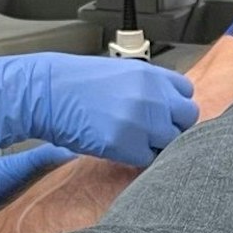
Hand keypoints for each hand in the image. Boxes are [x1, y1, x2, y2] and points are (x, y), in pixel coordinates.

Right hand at [0, 53, 196, 170]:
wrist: (45, 93)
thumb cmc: (76, 82)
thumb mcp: (119, 73)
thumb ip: (147, 87)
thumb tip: (165, 105)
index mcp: (151, 74)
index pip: (187, 92)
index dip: (176, 105)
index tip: (165, 113)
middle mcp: (153, 96)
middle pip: (187, 118)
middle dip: (174, 127)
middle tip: (153, 133)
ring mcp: (142, 121)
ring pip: (172, 142)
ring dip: (158, 145)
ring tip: (136, 143)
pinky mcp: (127, 145)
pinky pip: (149, 159)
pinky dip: (139, 159)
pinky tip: (122, 151)